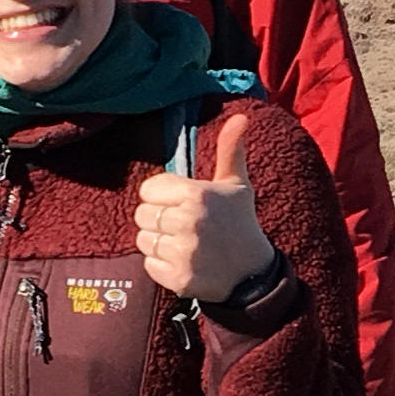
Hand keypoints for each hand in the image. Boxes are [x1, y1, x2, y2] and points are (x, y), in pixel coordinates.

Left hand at [136, 151, 276, 304]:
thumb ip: (230, 150)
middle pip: (142, 215)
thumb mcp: (236, 185)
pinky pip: (149, 264)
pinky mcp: (177, 278)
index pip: (148, 190)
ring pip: (143, 240)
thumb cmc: (240, 223)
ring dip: (159, 242)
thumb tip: (240, 117)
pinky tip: (184, 262)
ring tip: (184, 243)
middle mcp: (188, 221)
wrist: (252, 273)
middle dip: (158, 220)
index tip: (180, 204)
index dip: (160, 197)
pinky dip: (161, 265)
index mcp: (196, 194)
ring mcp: (182, 252)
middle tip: (183, 226)